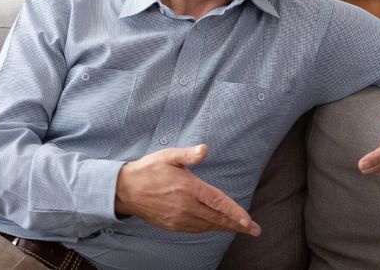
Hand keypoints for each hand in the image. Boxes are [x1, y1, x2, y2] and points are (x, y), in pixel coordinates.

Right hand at [114, 144, 260, 235]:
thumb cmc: (148, 170)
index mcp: (188, 188)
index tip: (248, 221)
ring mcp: (179, 218)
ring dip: (226, 227)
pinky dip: (210, 228)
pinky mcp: (173, 225)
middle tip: (254, 230)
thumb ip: (188, 154)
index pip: (218, 202)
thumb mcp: (168, 156)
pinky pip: (197, 229)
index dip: (235, 213)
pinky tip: (218, 226)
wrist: (125, 190)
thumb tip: (204, 149)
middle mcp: (185, 206)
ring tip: (241, 228)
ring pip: (208, 225)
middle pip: (217, 218)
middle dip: (238, 224)